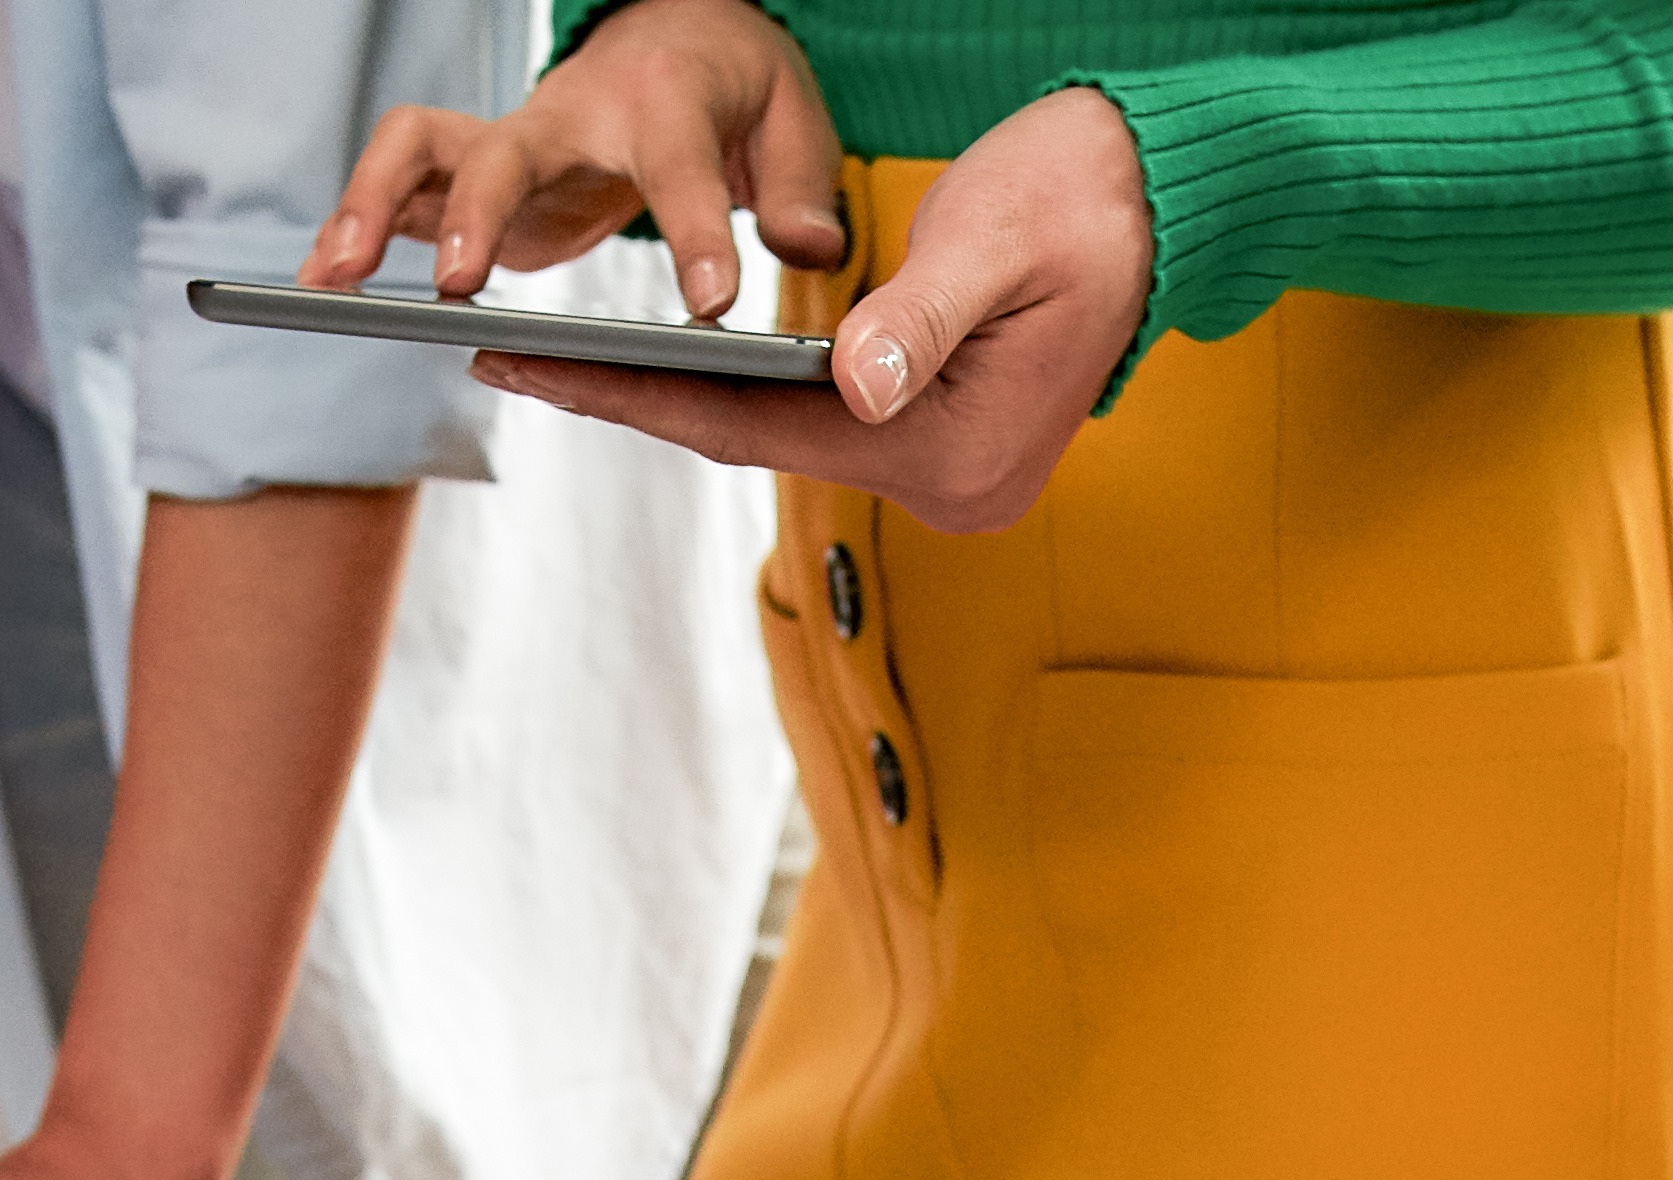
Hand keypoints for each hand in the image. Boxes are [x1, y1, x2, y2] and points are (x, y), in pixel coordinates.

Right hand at [312, 0, 840, 319]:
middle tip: (460, 285)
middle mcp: (570, 114)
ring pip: (419, 148)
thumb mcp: (790, 123)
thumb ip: (798, 191)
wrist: (674, 44)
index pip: (678, 167)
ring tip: (334, 280)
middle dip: (474, 212)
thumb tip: (808, 251)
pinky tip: (322, 286)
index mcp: (663, 104)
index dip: (695, 235)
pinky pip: (399, 184)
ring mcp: (511, 141)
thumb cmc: (732, 89)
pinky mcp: (473, 171)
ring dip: (370, 207)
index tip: (712, 306)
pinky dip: (354, 227)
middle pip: (504, 149)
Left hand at [473, 87, 1147, 533]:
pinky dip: (740, 396)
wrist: (1156, 200)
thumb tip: (856, 384)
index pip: (769, 432)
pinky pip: (820, 425)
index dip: (646, 399)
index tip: (543, 371)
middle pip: (763, 447)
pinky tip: (667, 369)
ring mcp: (952, 475)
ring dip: (683, 402)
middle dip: (642, 404)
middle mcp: (954, 488)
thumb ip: (917, 315)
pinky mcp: (944, 444)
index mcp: (961, 453)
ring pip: (786, 439)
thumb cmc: (1085, 199)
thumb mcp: (995, 240)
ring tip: (566, 365)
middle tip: (515, 366)